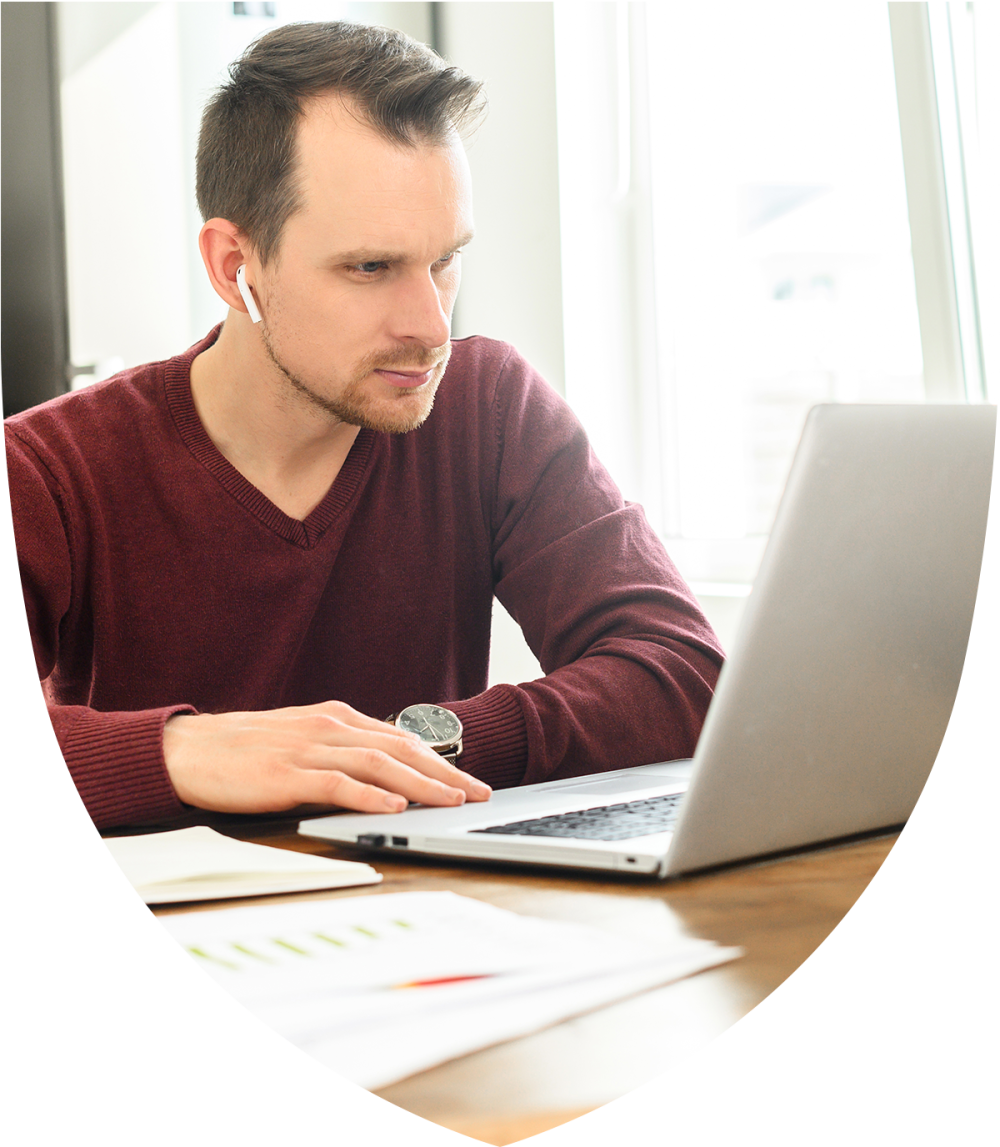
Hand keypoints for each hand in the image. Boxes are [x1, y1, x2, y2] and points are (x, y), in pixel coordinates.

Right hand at [162, 701, 490, 814]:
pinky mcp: (287, 774)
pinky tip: (394, 806)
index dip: (440, 760)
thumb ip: (341, 750)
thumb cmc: (246, 748)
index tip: (468, 779)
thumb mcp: (303, 739)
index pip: (400, 738)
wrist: (190, 749)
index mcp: (336, 718)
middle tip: (478, 793)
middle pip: (399, 749)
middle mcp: (329, 727)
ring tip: (451, 801)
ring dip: (420, 784)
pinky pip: (337, 784)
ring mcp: (309, 748)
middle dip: (445, 773)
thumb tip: (382, 772)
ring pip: (378, 764)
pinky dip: (370, 796)